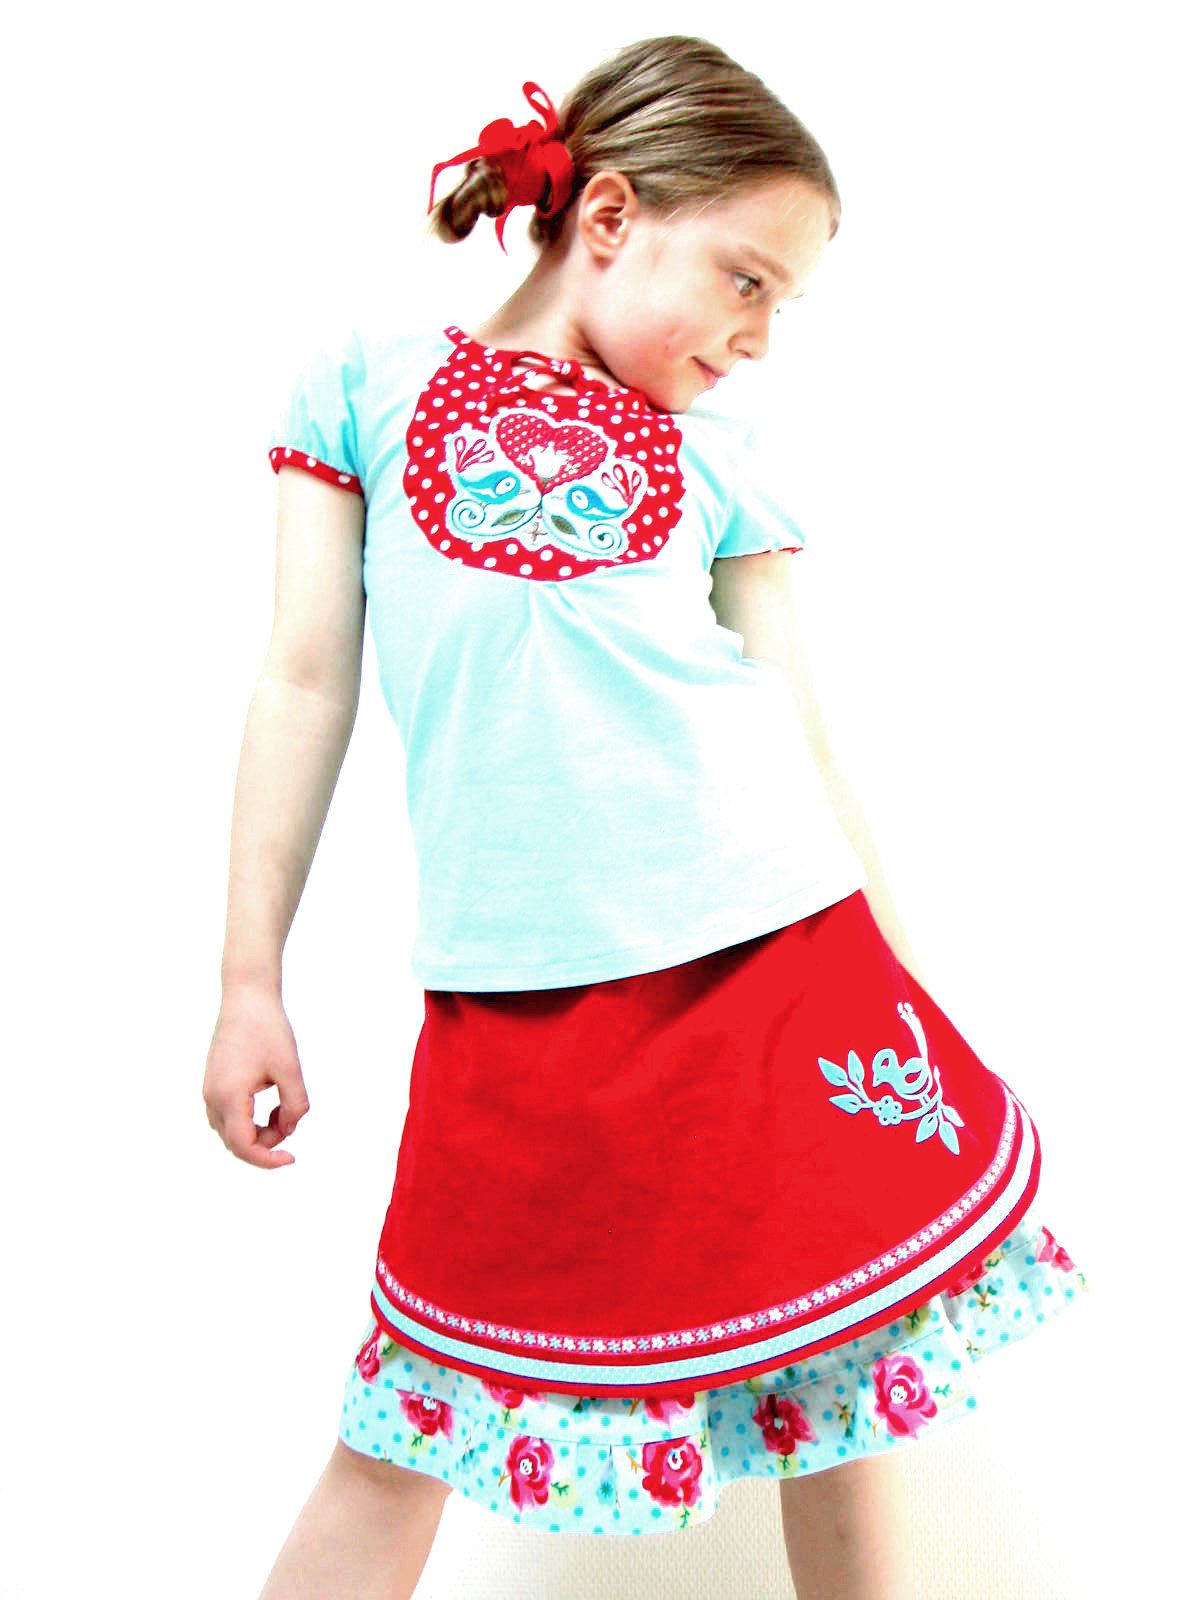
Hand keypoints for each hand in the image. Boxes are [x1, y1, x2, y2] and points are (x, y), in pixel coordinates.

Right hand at [203, 984, 309, 1168]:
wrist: (246, 996)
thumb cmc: (268, 1028)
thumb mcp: (290, 1069)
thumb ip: (294, 1105)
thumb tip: (290, 1129)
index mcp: (229, 1096)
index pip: (243, 1146)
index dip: (267, 1160)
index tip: (291, 1157)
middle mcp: (213, 1097)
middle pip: (235, 1142)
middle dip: (265, 1143)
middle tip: (291, 1123)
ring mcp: (209, 1089)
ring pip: (230, 1131)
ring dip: (256, 1132)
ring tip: (282, 1111)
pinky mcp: (213, 1082)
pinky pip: (227, 1115)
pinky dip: (247, 1120)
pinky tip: (269, 1105)